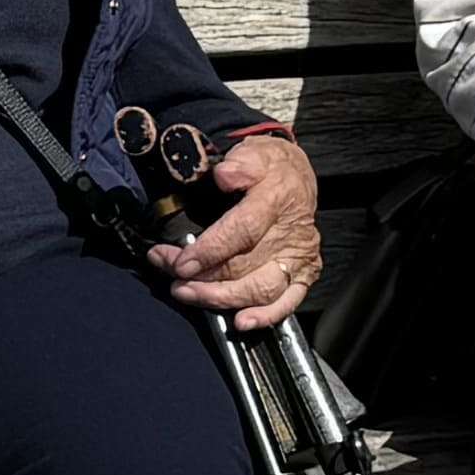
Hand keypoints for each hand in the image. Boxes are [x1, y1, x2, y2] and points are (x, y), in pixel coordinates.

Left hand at [148, 126, 319, 330]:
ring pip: (259, 288)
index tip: (179, 262)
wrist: (297, 177)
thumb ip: (240, 163)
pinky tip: (241, 323)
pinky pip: (287, 302)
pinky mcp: (303, 274)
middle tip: (171, 277)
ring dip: (221, 298)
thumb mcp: (254, 151)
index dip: (208, 250)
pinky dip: (265, 316)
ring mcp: (298, 257)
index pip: (242, 231)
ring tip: (188, 294)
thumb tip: (226, 175)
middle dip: (201, 276)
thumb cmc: (270, 167)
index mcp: (276, 200)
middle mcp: (291, 234)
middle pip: (243, 265)